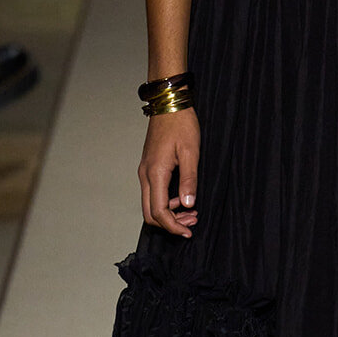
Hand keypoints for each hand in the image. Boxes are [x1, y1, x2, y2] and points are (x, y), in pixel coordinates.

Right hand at [138, 108, 199, 235]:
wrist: (169, 104)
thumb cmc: (181, 125)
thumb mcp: (191, 152)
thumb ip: (189, 180)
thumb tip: (188, 204)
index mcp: (155, 173)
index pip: (159, 211)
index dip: (173, 226)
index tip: (188, 231)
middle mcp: (146, 175)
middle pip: (150, 213)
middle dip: (170, 224)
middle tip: (191, 223)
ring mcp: (145, 171)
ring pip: (151, 204)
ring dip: (169, 214)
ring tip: (191, 212)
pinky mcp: (149, 168)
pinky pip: (153, 193)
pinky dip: (166, 202)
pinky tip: (183, 198)